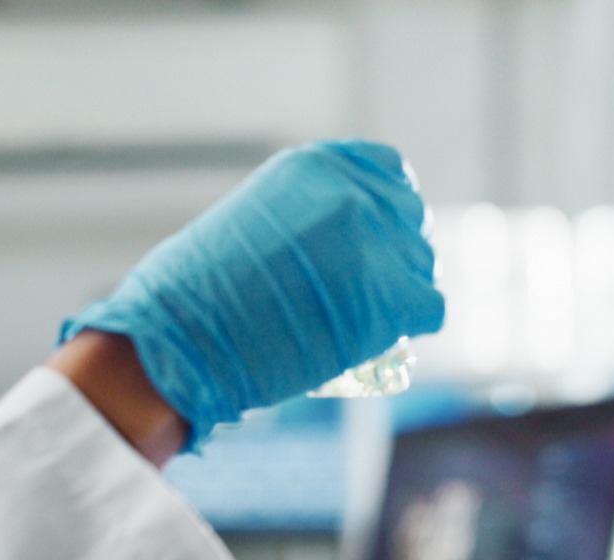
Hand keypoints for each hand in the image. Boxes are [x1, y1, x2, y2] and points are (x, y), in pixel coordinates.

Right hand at [59, 140, 443, 446]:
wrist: (185, 337)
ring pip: (421, 264)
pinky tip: (376, 340)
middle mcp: (355, 193)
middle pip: (408, 217)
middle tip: (369, 291)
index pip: (385, 171)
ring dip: (400, 292)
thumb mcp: (250, 223)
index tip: (370, 241)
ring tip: (366, 320)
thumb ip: (299, 222)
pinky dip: (407, 327)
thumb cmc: (196, 294)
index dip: (382, 210)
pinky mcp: (393, 296)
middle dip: (393, 253)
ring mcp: (379, 242)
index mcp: (317, 166)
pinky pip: (428, 307)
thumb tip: (328, 251)